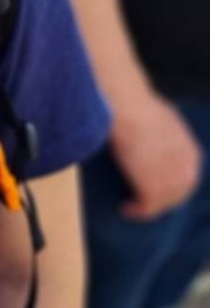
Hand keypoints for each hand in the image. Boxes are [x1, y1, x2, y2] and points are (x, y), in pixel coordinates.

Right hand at [110, 91, 202, 219]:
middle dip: (161, 198)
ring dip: (147, 206)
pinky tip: (125, 209)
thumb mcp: (163, 116)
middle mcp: (187, 172)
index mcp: (192, 155)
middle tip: (142, 197)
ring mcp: (172, 183)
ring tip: (131, 206)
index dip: (170, 182)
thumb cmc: (140, 105)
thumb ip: (166, 130)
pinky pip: (146, 209)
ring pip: (162, 204)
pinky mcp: (154, 191)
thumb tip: (157, 127)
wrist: (131, 110)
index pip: (185, 178)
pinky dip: (135, 211)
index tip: (152, 182)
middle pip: (177, 195)